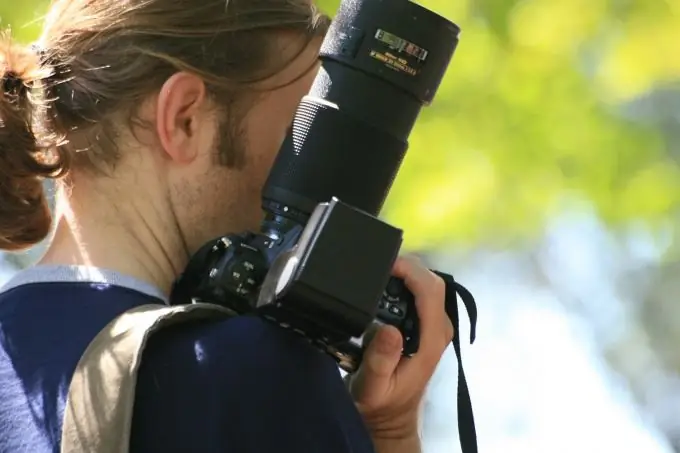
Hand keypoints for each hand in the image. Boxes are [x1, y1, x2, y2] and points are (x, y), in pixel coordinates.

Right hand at [347, 256, 453, 451]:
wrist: (390, 416)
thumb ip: (381, 360)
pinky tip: (384, 284)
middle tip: (375, 266)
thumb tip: (388, 329)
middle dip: (405, 267)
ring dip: (404, 273)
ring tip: (377, 272)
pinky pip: (420, 293)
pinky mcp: (426, 325)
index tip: (384, 264)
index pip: (430, 290)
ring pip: (426, 284)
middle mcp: (438, 328)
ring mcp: (434, 326)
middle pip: (431, 281)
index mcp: (431, 339)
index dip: (410, 270)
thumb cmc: (382, 402)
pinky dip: (403, 282)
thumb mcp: (373, 386)